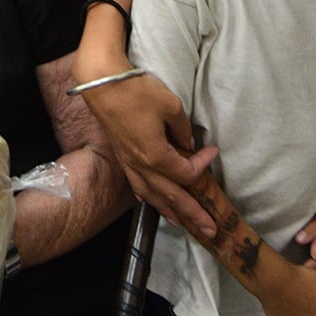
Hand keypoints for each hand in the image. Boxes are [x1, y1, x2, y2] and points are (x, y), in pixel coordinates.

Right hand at [83, 72, 221, 245]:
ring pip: (152, 196)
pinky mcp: (122, 158)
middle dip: (193, 215)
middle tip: (211, 231)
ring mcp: (130, 164)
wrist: (103, 84)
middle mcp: (142, 166)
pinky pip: (136, 185)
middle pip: (172, 197)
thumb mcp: (171, 106)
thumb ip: (183, 128)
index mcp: (156, 156)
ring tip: (183, 225)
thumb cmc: (137, 92)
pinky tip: (150, 202)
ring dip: (169, 212)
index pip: (187, 172)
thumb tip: (188, 143)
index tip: (212, 151)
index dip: (203, 165)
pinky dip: (147, 198)